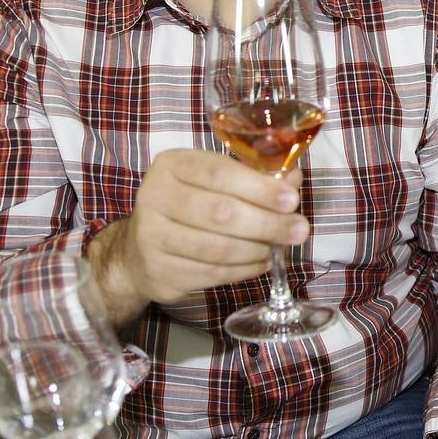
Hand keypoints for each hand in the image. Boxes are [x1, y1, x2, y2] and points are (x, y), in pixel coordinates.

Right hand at [87, 149, 308, 327]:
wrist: (138, 251)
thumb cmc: (188, 206)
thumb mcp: (216, 182)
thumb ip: (254, 177)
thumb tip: (293, 180)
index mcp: (171, 165)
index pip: (219, 173)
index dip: (259, 188)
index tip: (292, 200)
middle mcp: (154, 197)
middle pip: (220, 213)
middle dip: (267, 223)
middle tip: (299, 230)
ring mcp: (151, 237)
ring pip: (217, 248)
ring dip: (257, 250)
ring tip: (279, 248)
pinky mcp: (157, 273)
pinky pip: (211, 274)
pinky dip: (243, 270)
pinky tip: (260, 263)